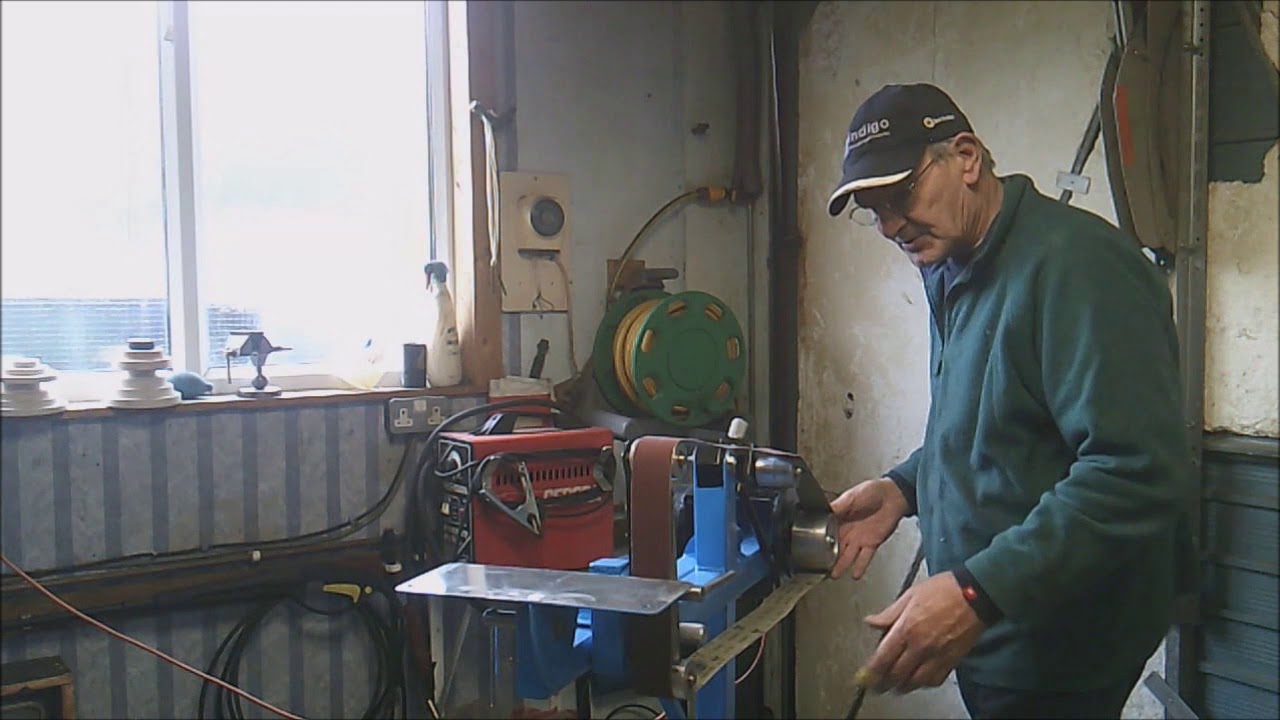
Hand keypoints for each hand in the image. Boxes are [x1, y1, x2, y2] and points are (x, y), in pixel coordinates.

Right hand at [829, 478, 908, 578]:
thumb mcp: (851, 496)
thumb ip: (838, 506)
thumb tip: (824, 511)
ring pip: (847, 555)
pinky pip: (864, 557)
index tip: (812, 549)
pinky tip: (855, 575)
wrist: (893, 496)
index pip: (826, 531)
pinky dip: (860, 566)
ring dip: (840, 565)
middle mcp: (848, 530)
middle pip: (835, 546)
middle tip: (819, 567)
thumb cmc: (873, 491)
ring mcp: (859, 538)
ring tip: (832, 575)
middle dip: (827, 557)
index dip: (819, 540)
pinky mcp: (872, 543)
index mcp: (840, 518)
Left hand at [855, 572, 983, 693]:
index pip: (883, 658)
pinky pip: (935, 679)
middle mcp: (921, 645)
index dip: (871, 672)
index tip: (864, 677)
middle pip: (897, 674)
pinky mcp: (952, 660)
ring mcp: (937, 655)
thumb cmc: (944, 590)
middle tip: (876, 686)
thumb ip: (889, 614)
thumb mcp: (909, 595)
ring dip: (902, 687)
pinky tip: (918, 681)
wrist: (975, 594)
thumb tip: (871, 622)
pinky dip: (923, 684)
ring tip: (894, 687)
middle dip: (883, 683)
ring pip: (915, 681)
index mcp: (907, 628)